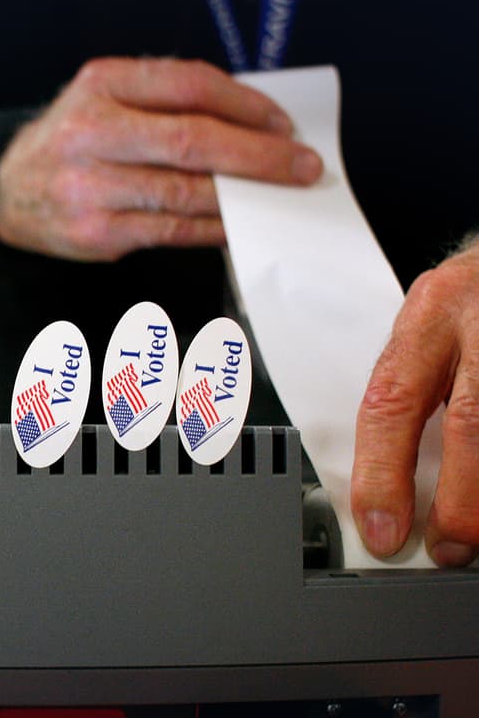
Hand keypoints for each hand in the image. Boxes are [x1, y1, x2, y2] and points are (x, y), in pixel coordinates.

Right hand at [0, 57, 323, 261]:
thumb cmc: (70, 143)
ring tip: (276, 196)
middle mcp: (91, 132)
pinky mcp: (95, 233)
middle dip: (260, 156)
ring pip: (187, 192)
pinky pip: (171, 230)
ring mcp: (90, 187)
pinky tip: (234, 222)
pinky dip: (211, 227)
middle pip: (194, 141)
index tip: (283, 124)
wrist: (3, 193)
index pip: (191, 86)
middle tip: (302, 166)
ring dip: (242, 196)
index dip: (247, 105)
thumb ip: (166, 103)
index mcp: (101, 85)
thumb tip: (252, 125)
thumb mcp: (105, 99)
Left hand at [353, 240, 478, 565]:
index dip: (383, 476)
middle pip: (470, 424)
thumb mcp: (429, 329)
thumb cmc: (469, 304)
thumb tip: (383, 485)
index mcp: (430, 315)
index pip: (392, 403)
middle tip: (450, 547)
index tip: (382, 529)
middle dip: (461, 500)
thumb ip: (411, 391)